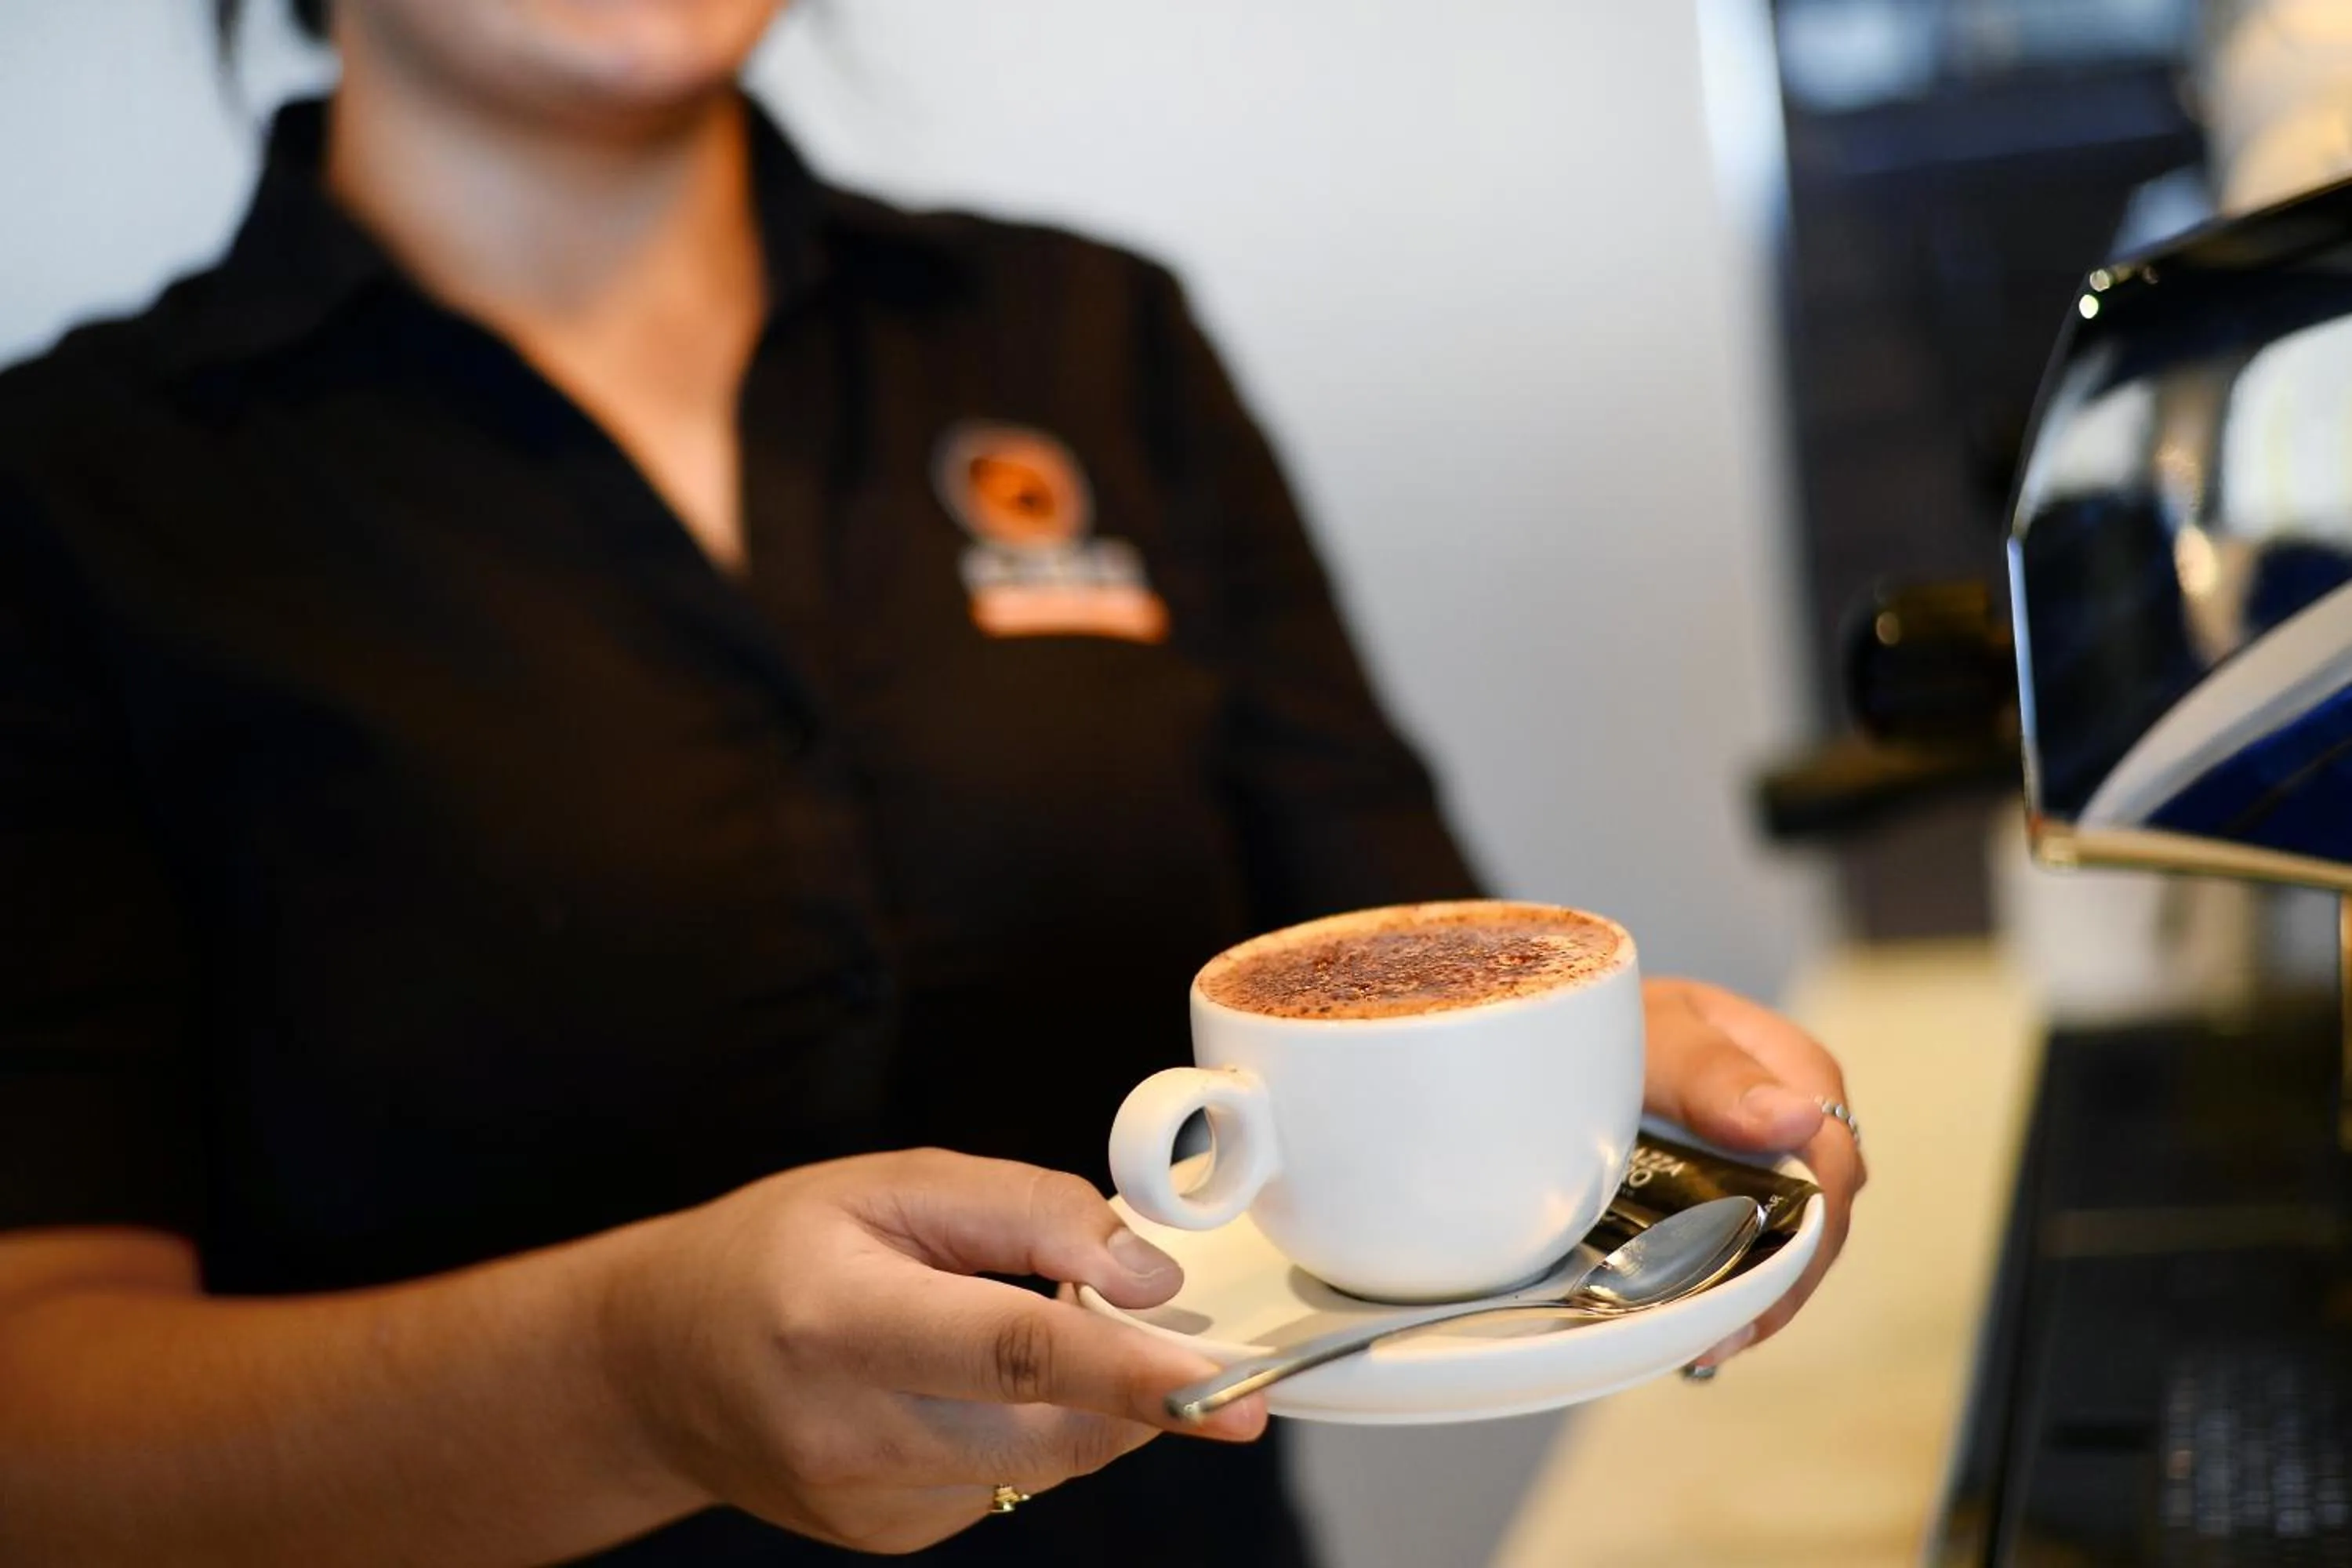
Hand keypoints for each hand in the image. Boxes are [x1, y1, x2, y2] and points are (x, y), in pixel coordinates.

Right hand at [602, 1149, 1263, 1553]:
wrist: (655, 1364)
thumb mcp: (891, 1182)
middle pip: (1053, 1429)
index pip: (1018, 1352)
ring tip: (1004, 1330)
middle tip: (1181, 1342)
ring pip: (1045, 1463)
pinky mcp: (886, 1539)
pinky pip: (1005, 1484)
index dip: (1134, 1371)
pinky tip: (957, 1387)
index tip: (1227, 1389)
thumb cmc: (774, 1250)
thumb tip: (1147, 1276)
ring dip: (1075, 1403)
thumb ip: (1029, 1210)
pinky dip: (1022, 1433)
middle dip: (1143, 1392)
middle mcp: (848, 1428)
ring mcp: (865, 1502)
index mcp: (840, 1316)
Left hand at [1638, 977, 1863, 1367]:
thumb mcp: (1655, 1033)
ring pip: (1787, 1240)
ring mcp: (1763, 1158)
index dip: (1809, 1230)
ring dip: (1755, 1295)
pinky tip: (1698, 1324)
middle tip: (1724, 1334)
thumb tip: (1800, 1122)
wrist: (1563, 1026)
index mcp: (1793, 1070)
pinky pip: (1746, 1244)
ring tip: (1708, 1343)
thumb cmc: (1617, 1018)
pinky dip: (1725, 1284)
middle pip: (1820, 1215)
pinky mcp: (1726, 1189)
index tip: (1759, 1287)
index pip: (1832, 1160)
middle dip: (1782, 1280)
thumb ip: (1714, 1074)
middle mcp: (1792, 1122)